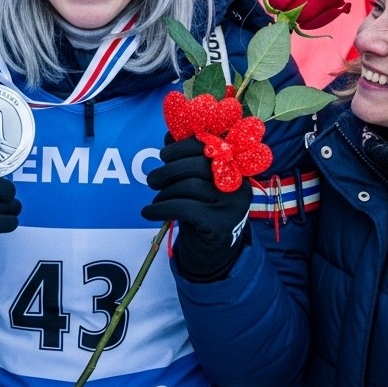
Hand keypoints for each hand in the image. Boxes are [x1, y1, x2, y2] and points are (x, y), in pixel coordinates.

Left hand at [141, 137, 251, 281]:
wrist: (214, 252)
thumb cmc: (204, 210)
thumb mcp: (199, 183)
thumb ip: (188, 158)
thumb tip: (170, 135)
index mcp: (236, 168)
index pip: (211, 145)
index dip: (183, 146)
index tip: (164, 154)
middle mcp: (239, 185)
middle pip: (199, 165)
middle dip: (169, 169)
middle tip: (152, 180)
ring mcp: (231, 205)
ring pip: (190, 186)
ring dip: (164, 191)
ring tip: (156, 198)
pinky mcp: (219, 224)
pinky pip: (183, 208)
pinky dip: (160, 208)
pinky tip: (148, 212)